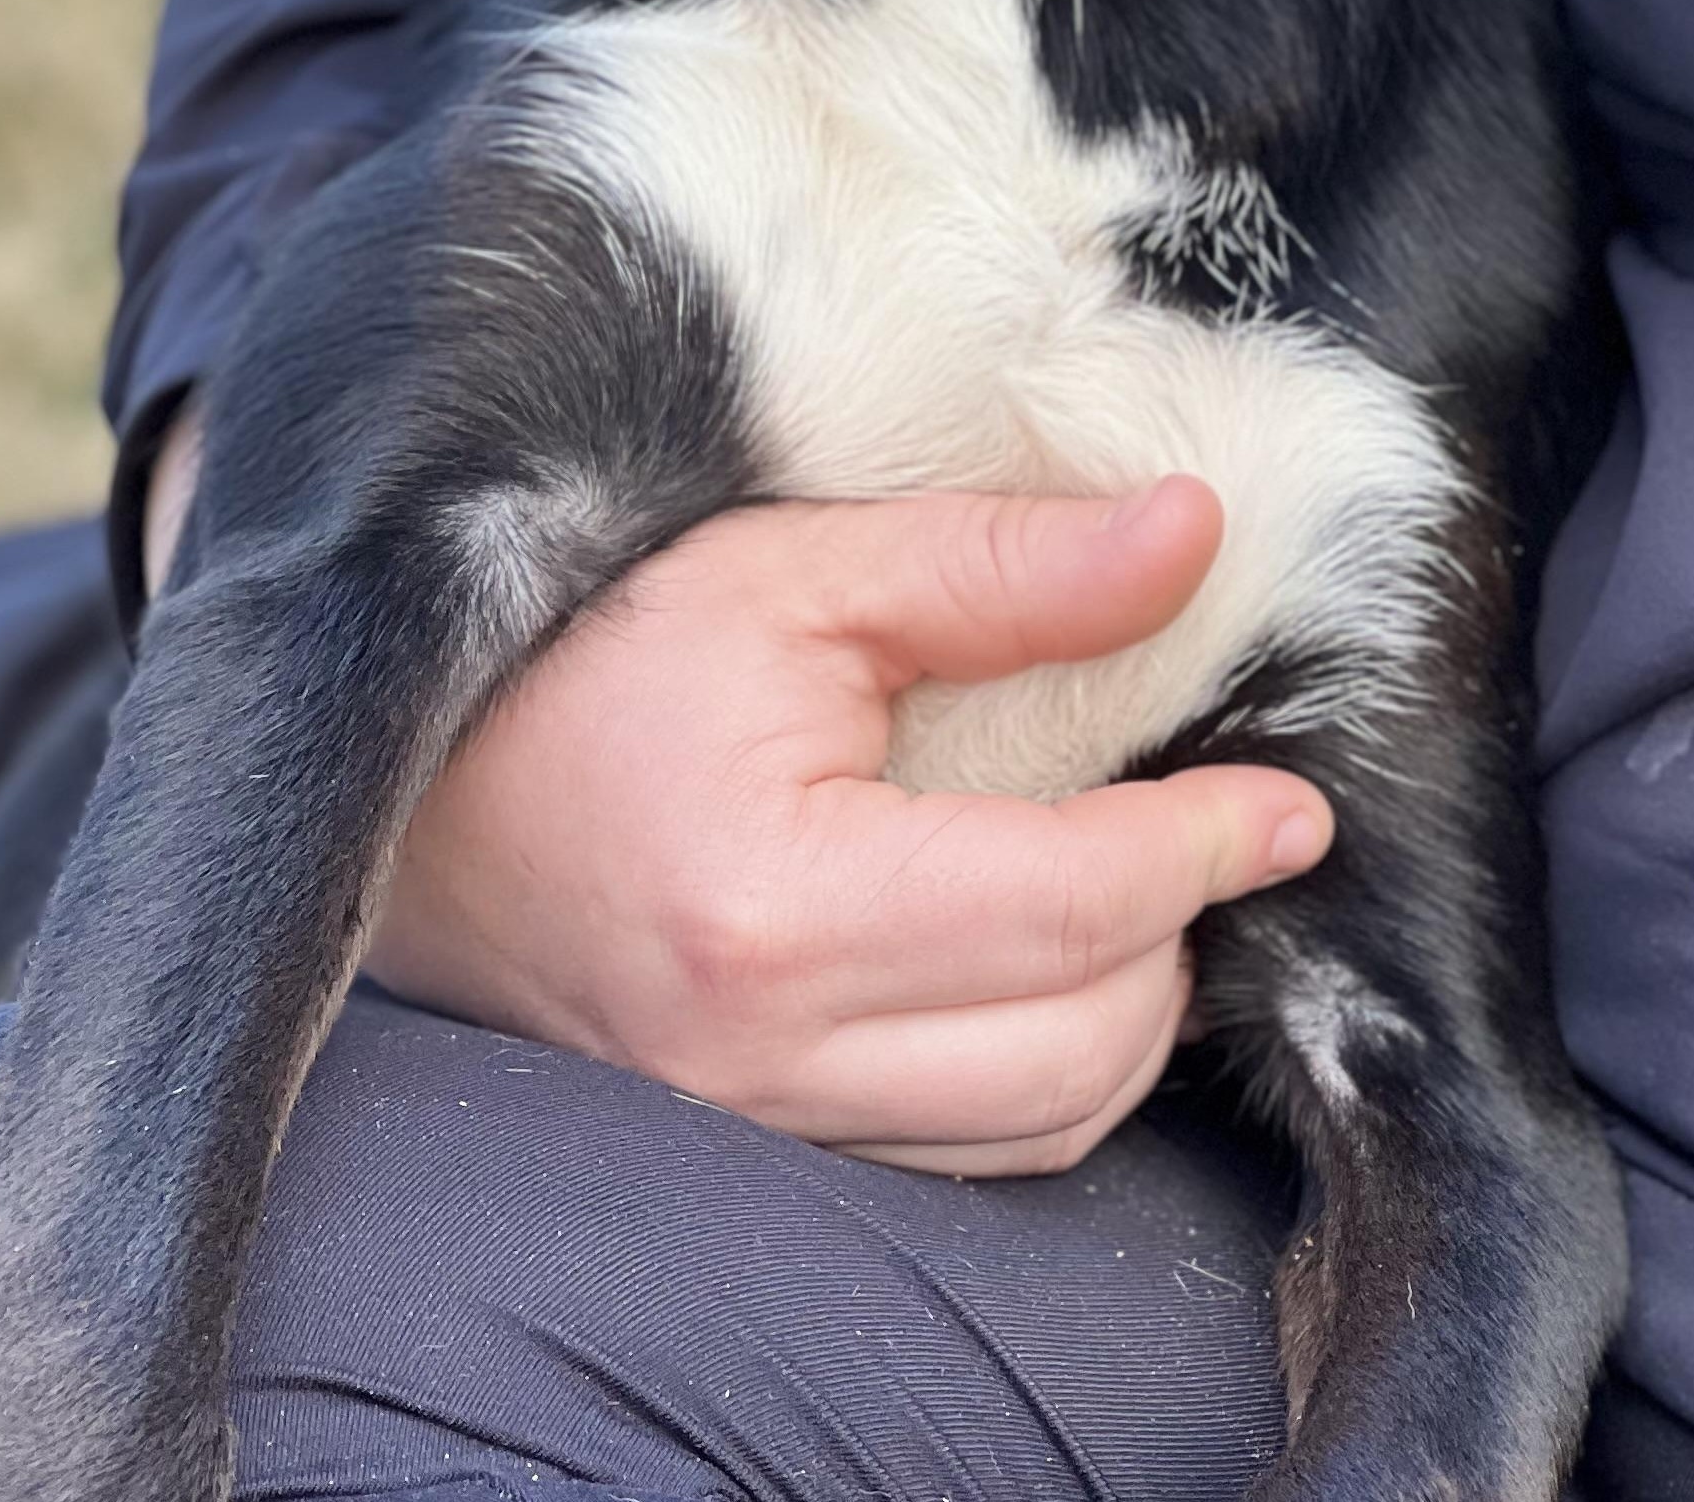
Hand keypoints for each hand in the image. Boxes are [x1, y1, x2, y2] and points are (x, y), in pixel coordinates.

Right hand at [363, 476, 1333, 1174]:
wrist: (407, 787)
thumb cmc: (586, 658)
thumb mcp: (783, 573)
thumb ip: (995, 565)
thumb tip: (1189, 535)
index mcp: (782, 907)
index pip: (1077, 903)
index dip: (1207, 844)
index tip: (1286, 802)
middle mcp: (769, 1058)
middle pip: (1085, 1041)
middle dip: (1173, 930)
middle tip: (1189, 822)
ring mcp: (753, 1126)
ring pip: (1041, 1124)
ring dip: (1119, 1013)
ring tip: (1119, 890)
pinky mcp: (749, 1148)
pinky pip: (959, 1158)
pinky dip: (1035, 1074)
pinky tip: (1027, 969)